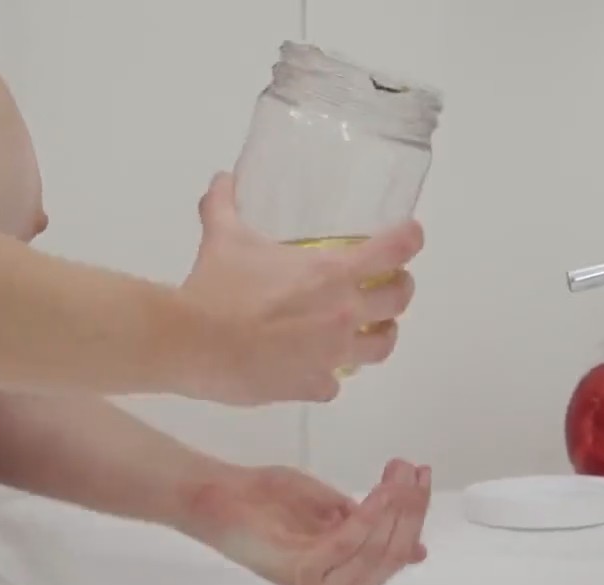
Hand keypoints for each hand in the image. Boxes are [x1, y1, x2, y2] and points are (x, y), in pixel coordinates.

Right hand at [180, 172, 422, 405]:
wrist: (192, 344)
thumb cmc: (216, 288)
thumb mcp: (223, 238)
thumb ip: (224, 205)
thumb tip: (223, 179)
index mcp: (331, 273)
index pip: (394, 250)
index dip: (409, 239)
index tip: (410, 235)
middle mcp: (343, 313)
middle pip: (399, 300)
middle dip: (400, 288)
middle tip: (389, 282)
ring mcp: (332, 355)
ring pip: (381, 347)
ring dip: (380, 334)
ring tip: (370, 330)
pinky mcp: (312, 386)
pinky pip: (334, 384)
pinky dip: (327, 376)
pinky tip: (313, 370)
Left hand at [180, 459, 431, 584]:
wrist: (220, 496)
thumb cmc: (268, 500)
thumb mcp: (332, 513)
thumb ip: (370, 530)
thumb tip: (418, 550)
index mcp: (343, 581)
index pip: (394, 556)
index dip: (413, 517)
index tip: (422, 477)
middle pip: (390, 556)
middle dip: (409, 511)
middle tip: (414, 470)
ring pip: (374, 551)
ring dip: (393, 508)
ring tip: (399, 473)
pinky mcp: (300, 574)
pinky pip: (347, 544)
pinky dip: (368, 516)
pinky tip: (379, 492)